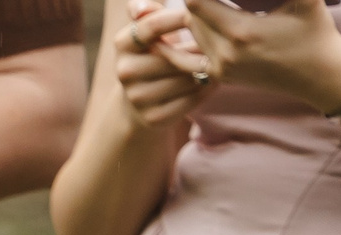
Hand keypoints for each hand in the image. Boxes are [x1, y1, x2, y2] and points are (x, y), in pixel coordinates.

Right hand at [117, 4, 213, 126]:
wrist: (138, 100)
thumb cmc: (154, 53)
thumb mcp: (148, 30)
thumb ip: (149, 11)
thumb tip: (141, 8)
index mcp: (123, 44)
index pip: (152, 25)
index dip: (179, 18)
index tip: (198, 15)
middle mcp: (125, 72)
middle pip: (176, 55)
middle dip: (200, 49)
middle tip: (217, 44)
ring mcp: (137, 98)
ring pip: (188, 78)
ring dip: (207, 70)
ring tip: (214, 62)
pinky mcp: (154, 118)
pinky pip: (192, 98)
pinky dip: (206, 89)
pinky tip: (208, 81)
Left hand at [182, 0, 340, 110]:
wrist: (319, 75)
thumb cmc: (315, 33)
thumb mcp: (305, 1)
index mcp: (241, 32)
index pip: (197, 2)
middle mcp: (224, 54)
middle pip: (192, 17)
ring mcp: (219, 68)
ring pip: (193, 34)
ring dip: (198, 15)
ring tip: (211, 2)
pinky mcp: (220, 77)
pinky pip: (191, 57)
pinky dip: (192, 38)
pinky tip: (195, 25)